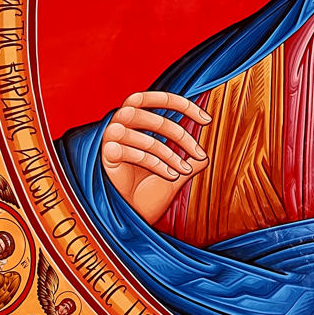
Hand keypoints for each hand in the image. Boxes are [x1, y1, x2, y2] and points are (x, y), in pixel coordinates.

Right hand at [100, 91, 209, 223]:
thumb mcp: (176, 172)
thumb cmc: (148, 193)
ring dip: (170, 154)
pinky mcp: (105, 155)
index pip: (157, 98)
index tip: (207, 120)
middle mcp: (120, 123)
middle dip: (180, 135)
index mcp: (135, 118)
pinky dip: (156, 164)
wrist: (130, 216)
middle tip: (199, 153)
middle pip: (154, 118)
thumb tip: (206, 156)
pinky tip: (170, 176)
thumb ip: (190, 159)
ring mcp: (110, 138)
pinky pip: (132, 152)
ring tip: (183, 170)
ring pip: (146, 137)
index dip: (182, 104)